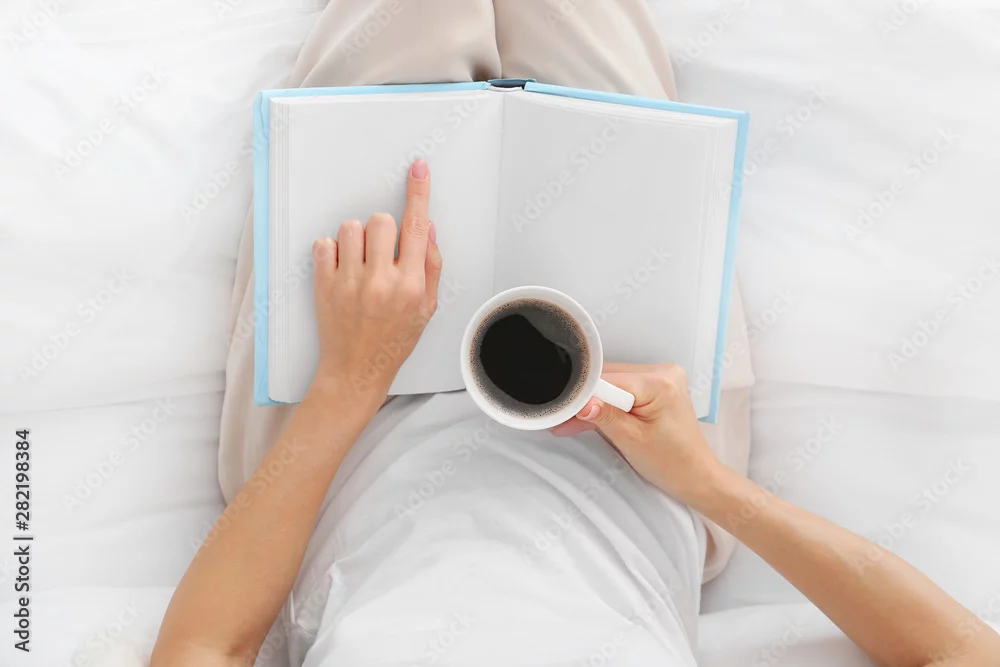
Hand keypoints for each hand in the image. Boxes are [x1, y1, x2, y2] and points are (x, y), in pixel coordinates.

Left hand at [309, 159, 441, 404]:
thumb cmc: (394, 340)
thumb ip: (430, 267)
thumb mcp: (426, 308)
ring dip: (356, 239)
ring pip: (350, 228)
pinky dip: (331, 251)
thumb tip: (427, 229)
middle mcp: (380, 281)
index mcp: (410, 285)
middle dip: (382, 231)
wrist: (356, 370)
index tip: (418, 170)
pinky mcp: (324, 285)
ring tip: (359, 263)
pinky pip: (324, 244)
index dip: (419, 194)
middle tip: (381, 255)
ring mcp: (349, 282)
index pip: (417, 228)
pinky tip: (341, 270)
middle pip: (380, 220)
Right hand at [551, 363, 720, 504]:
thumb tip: (580, 402)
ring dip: (594, 403)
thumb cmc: (672, 463)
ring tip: (570, 422)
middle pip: (609, 377)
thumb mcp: (631, 440)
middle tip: (562, 419)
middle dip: (586, 399)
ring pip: (613, 383)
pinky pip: (624, 389)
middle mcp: (663, 372)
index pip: (609, 380)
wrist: (696, 476)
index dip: (584, 395)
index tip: (563, 410)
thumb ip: (604, 416)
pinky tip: (590, 417)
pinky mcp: (656, 387)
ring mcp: (661, 378)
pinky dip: (609, 404)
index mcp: (660, 382)